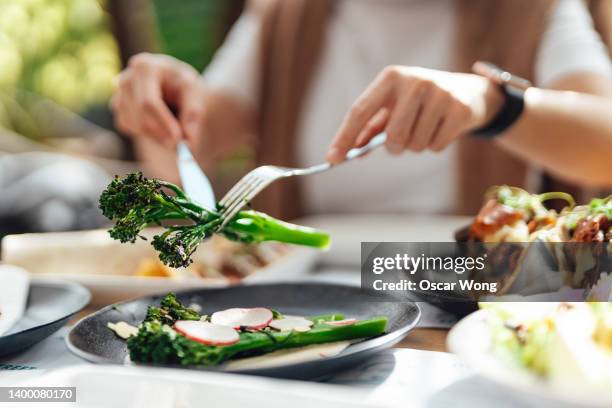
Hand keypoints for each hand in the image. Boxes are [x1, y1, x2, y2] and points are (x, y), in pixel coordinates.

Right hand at [112, 53, 205, 146]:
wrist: (174, 85)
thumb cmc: (184, 86)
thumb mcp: (195, 93)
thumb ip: (193, 113)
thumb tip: (188, 140)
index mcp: (146, 67)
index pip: (149, 103)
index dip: (163, 123)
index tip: (179, 140)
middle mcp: (127, 78)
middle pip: (140, 117)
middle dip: (161, 134)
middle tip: (181, 145)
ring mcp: (119, 93)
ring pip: (134, 125)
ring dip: (157, 136)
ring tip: (177, 131)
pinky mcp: (118, 108)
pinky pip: (129, 128)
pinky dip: (147, 133)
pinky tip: (162, 124)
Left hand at [326, 66, 503, 163]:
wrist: (468, 91)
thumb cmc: (419, 102)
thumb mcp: (393, 106)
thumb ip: (370, 128)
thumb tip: (350, 151)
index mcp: (391, 78)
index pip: (360, 111)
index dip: (344, 137)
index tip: (332, 159)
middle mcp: (415, 82)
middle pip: (392, 136)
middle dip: (394, 148)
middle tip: (400, 143)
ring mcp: (439, 94)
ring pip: (414, 145)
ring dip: (416, 146)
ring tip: (425, 128)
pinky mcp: (459, 109)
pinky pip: (435, 147)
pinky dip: (435, 146)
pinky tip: (441, 128)